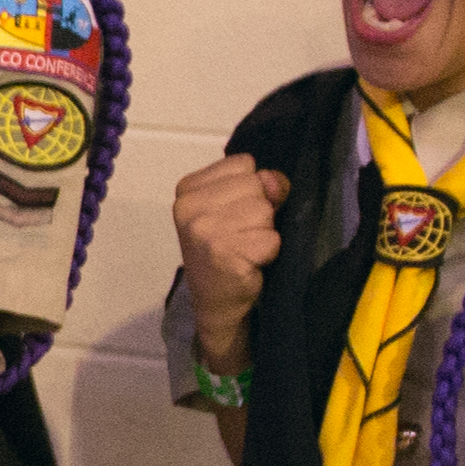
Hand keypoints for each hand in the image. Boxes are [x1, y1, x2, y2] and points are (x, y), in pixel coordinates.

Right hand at [171, 153, 287, 370]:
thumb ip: (256, 186)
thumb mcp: (233, 207)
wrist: (215, 302)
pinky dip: (268, 253)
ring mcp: (204, 231)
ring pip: (265, 212)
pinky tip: (249, 263)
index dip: (251, 188)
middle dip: (259, 211)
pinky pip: (270, 239)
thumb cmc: (224, 251)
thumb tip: (277, 182)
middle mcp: (189, 207)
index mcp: (187, 189)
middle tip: (240, 235)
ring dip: (265, 233)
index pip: (243, 163)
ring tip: (245, 249)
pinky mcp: (223, 254)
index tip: (234, 214)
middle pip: (256, 185)